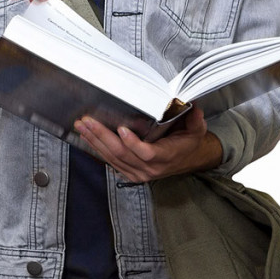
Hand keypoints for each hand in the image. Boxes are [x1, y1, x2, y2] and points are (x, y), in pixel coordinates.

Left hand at [74, 108, 223, 182]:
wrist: (187, 159)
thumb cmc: (188, 142)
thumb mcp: (196, 130)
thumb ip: (195, 119)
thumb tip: (193, 106)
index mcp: (166, 156)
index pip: (146, 153)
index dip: (133, 143)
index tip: (121, 129)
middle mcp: (150, 168)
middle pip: (122, 154)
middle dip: (102, 136)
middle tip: (88, 122)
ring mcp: (138, 172)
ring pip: (113, 158)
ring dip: (95, 141)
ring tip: (82, 126)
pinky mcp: (130, 172)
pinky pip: (111, 162)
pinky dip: (98, 149)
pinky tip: (87, 137)